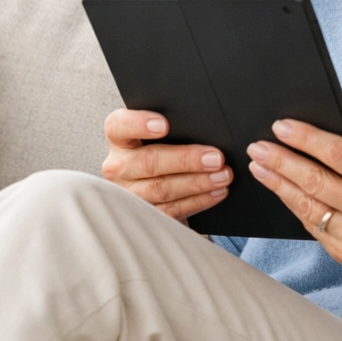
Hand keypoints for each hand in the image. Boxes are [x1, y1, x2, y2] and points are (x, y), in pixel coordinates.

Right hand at [102, 109, 232, 221]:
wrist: (158, 187)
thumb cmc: (164, 153)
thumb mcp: (164, 138)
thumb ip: (178, 131)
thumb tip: (209, 129)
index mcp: (120, 140)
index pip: (119, 126)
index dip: (139, 123)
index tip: (164, 124)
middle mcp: (119, 166)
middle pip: (148, 161)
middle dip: (186, 160)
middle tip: (215, 158)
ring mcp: (128, 194)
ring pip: (162, 188)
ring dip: (197, 183)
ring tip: (222, 176)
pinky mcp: (143, 216)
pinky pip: (171, 210)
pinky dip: (198, 200)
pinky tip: (216, 192)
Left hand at [246, 104, 341, 285]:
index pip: (338, 154)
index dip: (306, 138)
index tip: (282, 126)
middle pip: (315, 181)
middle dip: (281, 161)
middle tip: (258, 146)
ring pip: (307, 206)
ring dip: (278, 184)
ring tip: (259, 167)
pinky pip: (311, 226)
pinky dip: (294, 205)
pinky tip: (281, 190)